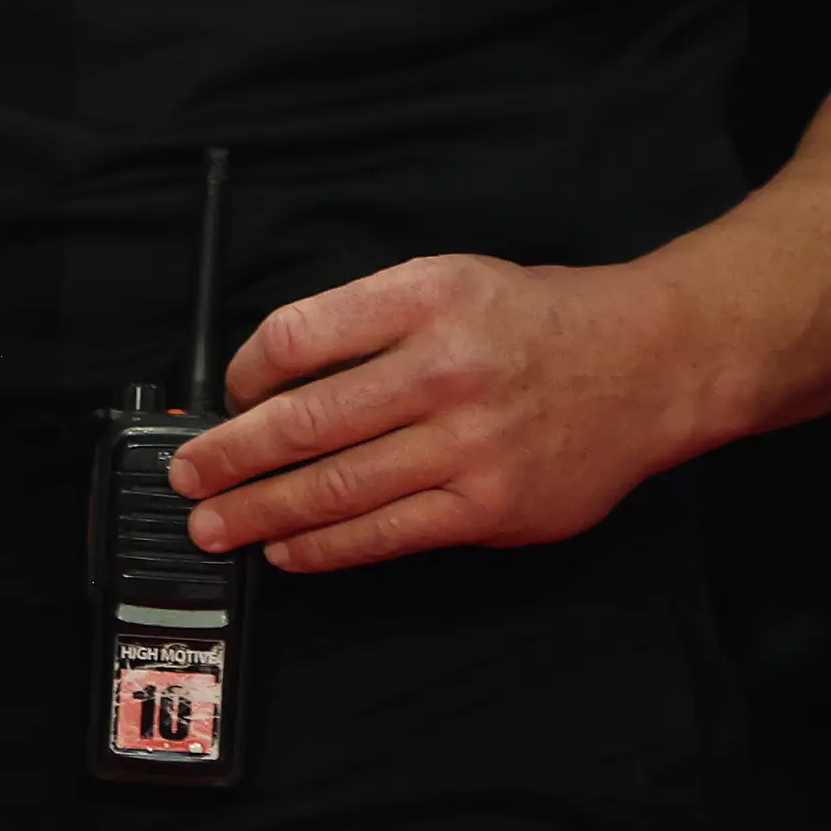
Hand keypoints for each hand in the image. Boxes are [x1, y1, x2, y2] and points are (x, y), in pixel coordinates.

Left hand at [165, 254, 711, 572]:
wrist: (645, 363)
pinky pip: (389, 534)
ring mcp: (468, 445)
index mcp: (421, 299)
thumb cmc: (531, 320)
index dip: (243, 371)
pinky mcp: (490, 507)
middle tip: (185, 476)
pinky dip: (328, 547)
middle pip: (306, 420)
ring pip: (339, 487)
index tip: (224, 393)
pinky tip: (288, 551)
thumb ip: (365, 321)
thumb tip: (273, 377)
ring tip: (214, 524)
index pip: (298, 336)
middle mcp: (442, 369)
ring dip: (262, 511)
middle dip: (231, 455)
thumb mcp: (446, 280)